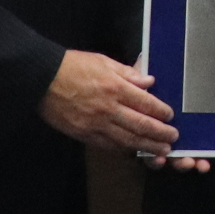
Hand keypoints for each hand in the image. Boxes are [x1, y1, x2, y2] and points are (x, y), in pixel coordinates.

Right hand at [41, 50, 177, 156]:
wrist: (42, 79)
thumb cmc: (73, 66)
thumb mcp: (103, 61)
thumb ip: (128, 73)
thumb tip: (149, 81)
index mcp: (115, 87)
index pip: (146, 103)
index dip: (161, 111)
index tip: (170, 116)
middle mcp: (108, 108)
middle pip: (140, 125)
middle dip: (159, 134)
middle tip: (173, 139)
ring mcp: (96, 124)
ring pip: (127, 139)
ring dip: (146, 147)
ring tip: (161, 152)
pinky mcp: (83, 134)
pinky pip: (108, 145)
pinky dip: (123, 149)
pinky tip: (133, 152)